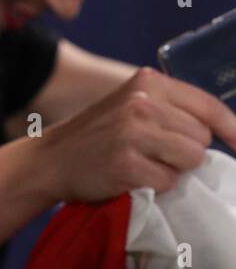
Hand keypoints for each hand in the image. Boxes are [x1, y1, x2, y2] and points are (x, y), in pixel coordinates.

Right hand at [40, 68, 235, 199]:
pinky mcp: (126, 164)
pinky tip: (131, 177)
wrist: (51, 159)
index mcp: (147, 82)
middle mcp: (140, 102)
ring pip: (191, 159)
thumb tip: (226, 133)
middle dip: (187, 150)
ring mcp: (132, 133)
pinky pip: (169, 181)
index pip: (208, 106)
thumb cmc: (99, 136)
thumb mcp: (131, 106)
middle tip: (155, 153)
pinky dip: (155, 186)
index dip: (233, 129)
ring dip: (173, 169)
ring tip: (144, 164)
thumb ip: (171, 110)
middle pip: (201, 137)